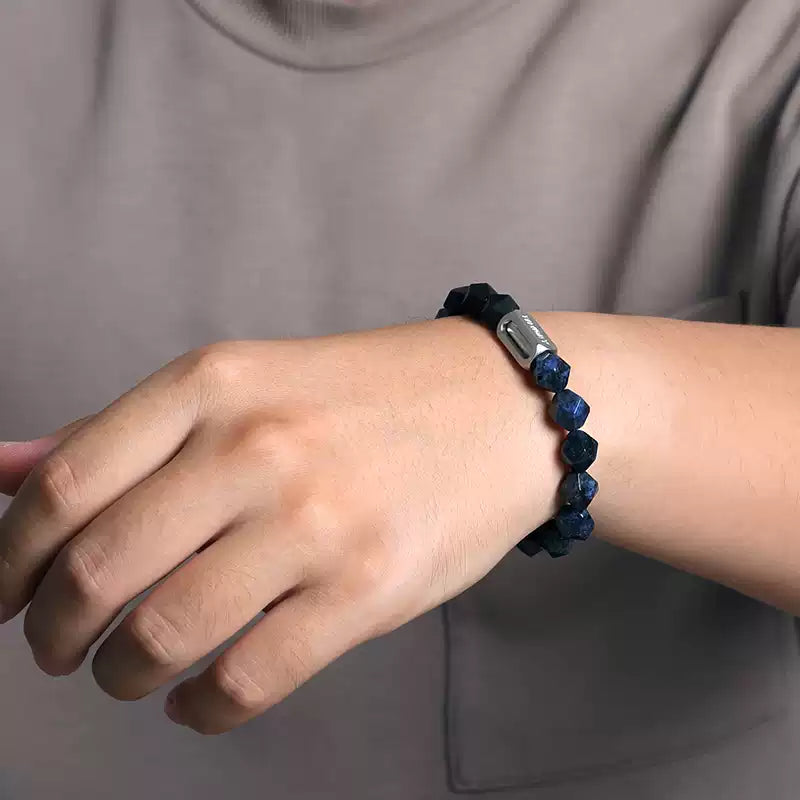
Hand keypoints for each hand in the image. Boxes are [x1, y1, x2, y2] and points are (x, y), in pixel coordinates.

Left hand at [0, 318, 560, 733]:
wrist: (502, 408)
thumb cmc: (364, 397)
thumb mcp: (243, 383)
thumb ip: (122, 433)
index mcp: (214, 383)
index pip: (64, 484)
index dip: (9, 559)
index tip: (6, 595)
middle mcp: (258, 445)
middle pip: (98, 570)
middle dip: (53, 633)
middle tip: (60, 647)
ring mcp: (317, 519)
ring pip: (162, 635)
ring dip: (120, 674)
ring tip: (128, 670)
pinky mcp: (370, 587)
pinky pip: (247, 680)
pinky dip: (199, 708)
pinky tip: (196, 696)